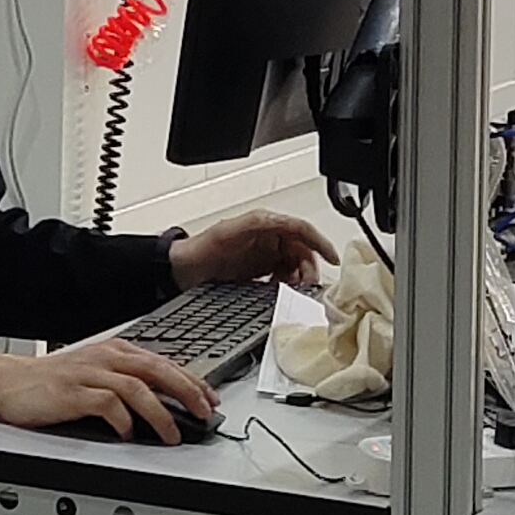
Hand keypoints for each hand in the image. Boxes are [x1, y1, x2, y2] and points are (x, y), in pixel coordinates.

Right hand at [0, 337, 216, 444]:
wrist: (9, 383)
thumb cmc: (53, 383)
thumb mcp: (95, 373)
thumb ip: (126, 381)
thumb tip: (165, 402)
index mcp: (115, 351)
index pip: (163, 362)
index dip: (191, 381)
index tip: (210, 399)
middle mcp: (106, 358)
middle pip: (157, 370)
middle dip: (186, 392)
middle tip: (204, 413)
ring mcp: (89, 374)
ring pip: (137, 387)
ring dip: (160, 413)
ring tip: (173, 434)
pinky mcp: (72, 393)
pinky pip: (107, 404)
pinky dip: (123, 420)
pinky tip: (129, 434)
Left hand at [170, 209, 338, 291]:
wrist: (181, 272)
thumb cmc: (200, 249)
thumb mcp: (229, 231)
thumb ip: (257, 224)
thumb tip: (281, 222)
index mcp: (265, 223)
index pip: (302, 229)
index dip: (320, 243)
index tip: (332, 258)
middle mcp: (268, 238)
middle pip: (303, 251)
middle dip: (309, 268)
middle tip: (306, 285)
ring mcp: (265, 256)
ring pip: (296, 267)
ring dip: (299, 279)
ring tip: (292, 290)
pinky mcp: (261, 273)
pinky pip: (284, 279)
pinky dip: (287, 287)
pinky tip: (280, 293)